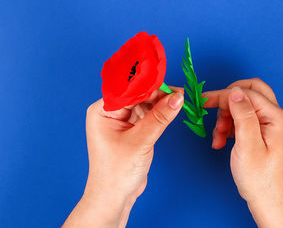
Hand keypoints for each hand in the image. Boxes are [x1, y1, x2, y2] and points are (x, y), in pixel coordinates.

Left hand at [63, 88, 183, 227]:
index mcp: (102, 111)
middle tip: (179, 95)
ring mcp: (120, 121)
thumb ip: (159, 117)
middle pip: (137, 96)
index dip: (151, 87)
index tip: (171, 86)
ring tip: (178, 101)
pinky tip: (170, 110)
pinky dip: (158, 113)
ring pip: (144, 104)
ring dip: (160, 103)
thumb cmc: (117, 172)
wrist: (114, 197)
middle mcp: (109, 113)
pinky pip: (146, 115)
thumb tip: (177, 97)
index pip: (129, 91)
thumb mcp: (140, 141)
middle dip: (158, 95)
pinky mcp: (131, 130)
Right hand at [203, 78, 282, 226]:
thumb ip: (243, 116)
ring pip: (242, 104)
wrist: (266, 198)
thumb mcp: (248, 145)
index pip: (246, 93)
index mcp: (275, 117)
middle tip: (214, 115)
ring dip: (226, 117)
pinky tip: (221, 141)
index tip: (204, 102)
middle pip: (248, 92)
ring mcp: (268, 123)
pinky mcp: (260, 130)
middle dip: (227, 102)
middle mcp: (274, 116)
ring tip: (218, 137)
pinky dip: (228, 126)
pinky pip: (241, 118)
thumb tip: (235, 91)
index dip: (224, 95)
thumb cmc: (258, 177)